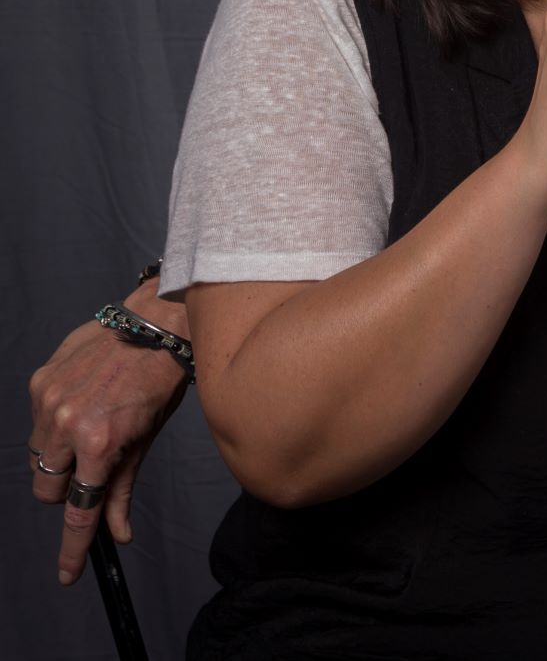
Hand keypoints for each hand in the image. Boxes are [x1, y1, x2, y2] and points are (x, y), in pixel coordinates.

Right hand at [29, 280, 188, 584]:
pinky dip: (54, 422)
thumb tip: (119, 536)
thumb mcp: (148, 437)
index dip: (73, 548)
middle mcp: (67, 425)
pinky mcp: (39, 382)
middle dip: (67, 487)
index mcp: (100, 442)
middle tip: (94, 464)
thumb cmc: (159, 380)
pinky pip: (36, 422)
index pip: (79, 510)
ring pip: (38, 458)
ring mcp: (48, 402)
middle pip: (48, 489)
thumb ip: (124, 488)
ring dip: (59, 455)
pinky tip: (83, 399)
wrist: (153, 323)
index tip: (68, 574)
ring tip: (92, 424)